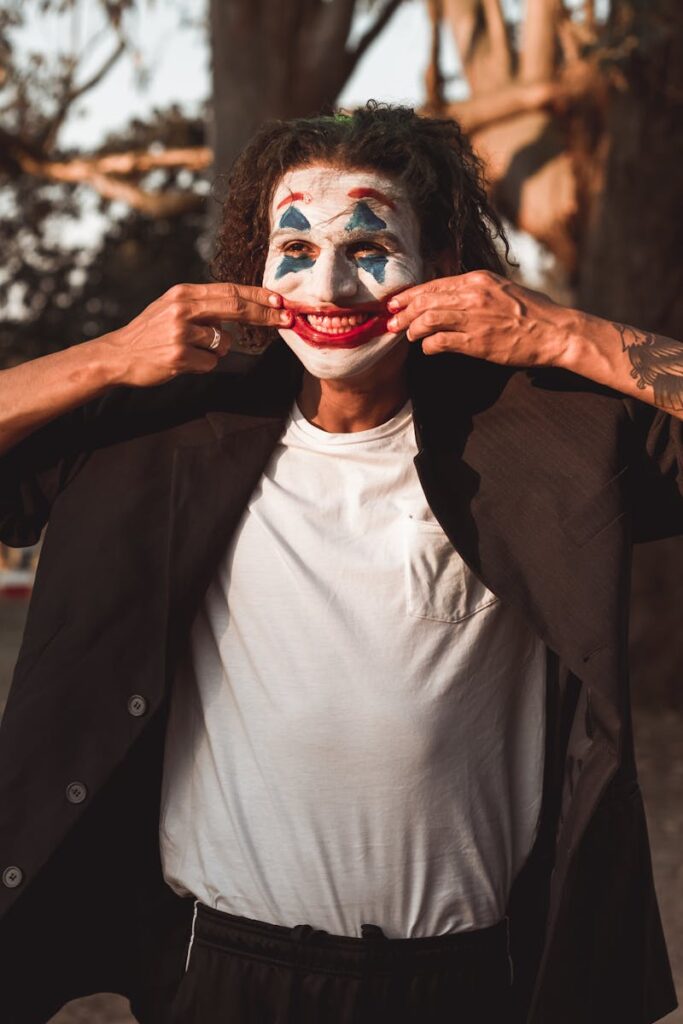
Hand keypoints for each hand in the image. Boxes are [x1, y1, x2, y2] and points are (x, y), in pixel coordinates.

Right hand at [95, 282, 293, 387]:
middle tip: (287, 319)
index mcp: (183, 293)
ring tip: (193, 350)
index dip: (258, 295)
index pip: (229, 290)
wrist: (119, 355)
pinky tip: (183, 362)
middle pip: (235, 307)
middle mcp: (182, 309)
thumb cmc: (150, 333)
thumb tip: (240, 308)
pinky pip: (211, 362)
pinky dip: (204, 364)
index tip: (280, 300)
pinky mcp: (179, 356)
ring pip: (223, 342)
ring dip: (218, 349)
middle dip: (265, 314)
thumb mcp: (172, 308)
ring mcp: (181, 333)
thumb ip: (203, 305)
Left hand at [386, 270, 570, 367]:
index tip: (397, 303)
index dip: (411, 295)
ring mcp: (474, 318)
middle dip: (403, 312)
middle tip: (391, 322)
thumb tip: (453, 296)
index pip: (435, 284)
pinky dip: (429, 346)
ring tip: (408, 336)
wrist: (555, 332)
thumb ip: (478, 290)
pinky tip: (428, 349)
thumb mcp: (503, 289)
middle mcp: (473, 294)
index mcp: (479, 279)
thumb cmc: (533, 313)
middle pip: (425, 300)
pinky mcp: (476, 342)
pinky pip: (440, 341)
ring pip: (428, 319)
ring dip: (412, 329)